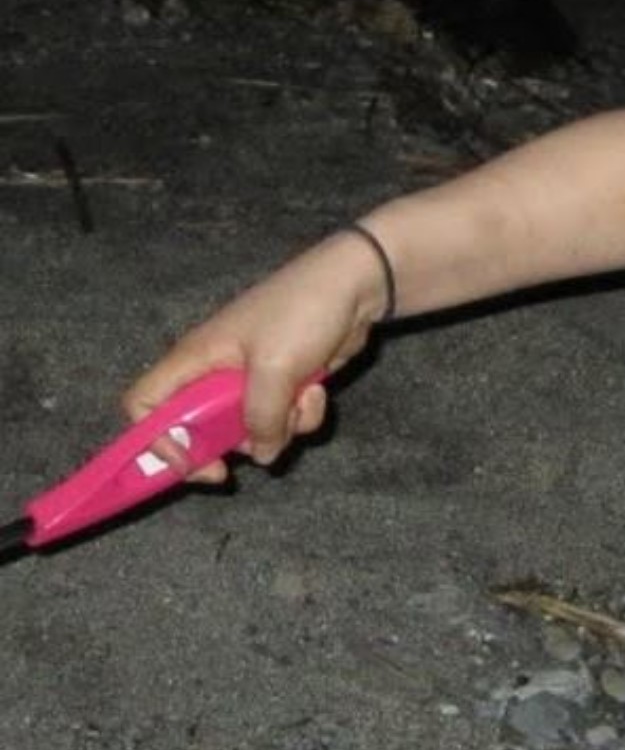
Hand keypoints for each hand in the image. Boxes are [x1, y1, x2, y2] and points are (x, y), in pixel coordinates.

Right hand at [123, 229, 389, 479]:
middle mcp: (214, 373)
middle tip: (260, 449)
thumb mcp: (275, 368)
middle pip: (199, 429)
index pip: (144, 404)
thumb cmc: (302, 312)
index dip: (155, 439)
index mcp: (194, 359)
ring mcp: (251, 381)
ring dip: (279, 427)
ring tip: (301, 398)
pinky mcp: (283, 385)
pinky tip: (318, 391)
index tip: (190, 462)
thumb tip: (263, 455)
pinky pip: (283, 419)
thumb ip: (260, 418)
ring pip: (249, 430)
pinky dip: (301, 414)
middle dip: (232, 443)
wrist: (355, 287)